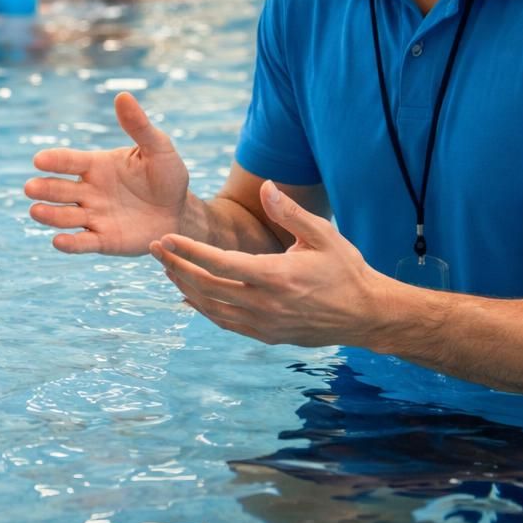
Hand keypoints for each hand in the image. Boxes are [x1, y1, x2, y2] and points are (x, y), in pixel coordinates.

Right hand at [25, 92, 189, 254]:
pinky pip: (83, 242)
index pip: (70, 161)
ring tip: (35, 211)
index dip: (54, 160)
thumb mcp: (158, 148)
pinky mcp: (104, 240)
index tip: (39, 160)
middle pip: (60, 190)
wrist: (180, 212)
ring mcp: (94, 216)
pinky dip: (70, 243)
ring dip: (50, 215)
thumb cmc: (167, 175)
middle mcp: (89, 191)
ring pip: (65, 216)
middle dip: (45, 189)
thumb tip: (123, 96)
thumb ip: (139, 126)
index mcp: (96, 165)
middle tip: (30, 188)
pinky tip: (59, 241)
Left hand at [150, 181, 390, 347]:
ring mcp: (265, 324)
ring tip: (167, 269)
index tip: (165, 238)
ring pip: (212, 308)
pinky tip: (189, 297)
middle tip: (155, 251)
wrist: (367, 315)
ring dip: (185, 288)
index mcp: (277, 276)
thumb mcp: (323, 235)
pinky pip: (226, 323)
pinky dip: (204, 309)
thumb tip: (266, 186)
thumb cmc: (346, 269)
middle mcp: (266, 304)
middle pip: (207, 288)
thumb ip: (290, 212)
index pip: (221, 263)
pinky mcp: (267, 336)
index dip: (189, 251)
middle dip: (177, 267)